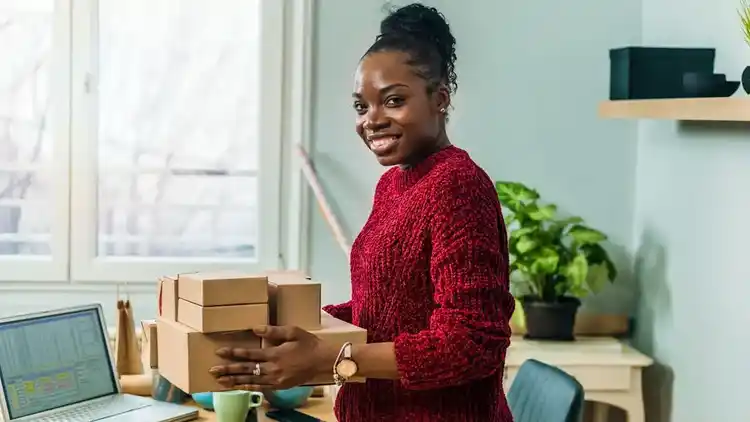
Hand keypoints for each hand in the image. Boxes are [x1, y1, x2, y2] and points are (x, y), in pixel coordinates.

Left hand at [209, 326, 332, 389]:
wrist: (323, 361)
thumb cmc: (309, 344)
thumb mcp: (293, 331)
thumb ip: (273, 331)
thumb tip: (255, 329)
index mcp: (275, 354)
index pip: (249, 354)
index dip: (233, 353)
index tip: (219, 352)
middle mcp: (273, 369)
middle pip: (246, 369)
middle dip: (227, 370)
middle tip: (212, 371)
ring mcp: (276, 380)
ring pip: (250, 381)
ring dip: (233, 381)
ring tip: (219, 381)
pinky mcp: (280, 386)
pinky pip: (260, 387)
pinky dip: (248, 387)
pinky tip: (238, 386)